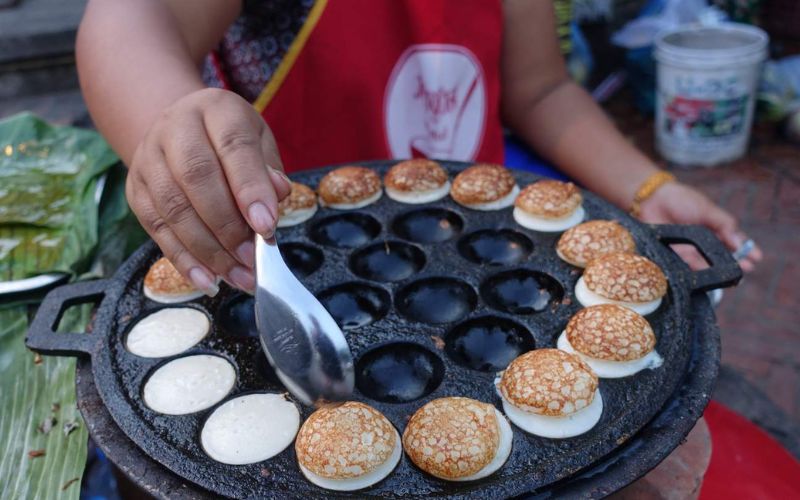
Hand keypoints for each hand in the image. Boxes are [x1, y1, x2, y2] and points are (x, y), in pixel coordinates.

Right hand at [126, 88, 291, 293]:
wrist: (180, 128)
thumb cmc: (230, 141)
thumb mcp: (258, 142)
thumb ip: (268, 170)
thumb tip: (277, 195)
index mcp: (215, 109)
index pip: (233, 146)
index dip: (250, 188)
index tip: (267, 227)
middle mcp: (174, 127)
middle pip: (197, 177)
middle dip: (228, 226)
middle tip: (253, 258)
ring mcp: (148, 158)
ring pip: (173, 207)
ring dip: (208, 250)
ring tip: (239, 276)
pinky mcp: (134, 189)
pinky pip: (156, 228)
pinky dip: (183, 259)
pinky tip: (207, 280)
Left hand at [638, 182, 761, 271]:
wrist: (653, 200)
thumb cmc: (682, 200)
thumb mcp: (708, 210)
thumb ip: (724, 224)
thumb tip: (740, 241)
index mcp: (715, 228)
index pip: (734, 242)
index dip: (746, 250)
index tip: (757, 257)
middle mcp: (704, 242)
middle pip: (723, 256)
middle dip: (736, 263)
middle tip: (746, 269)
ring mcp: (690, 250)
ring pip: (708, 264)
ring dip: (720, 271)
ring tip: (733, 276)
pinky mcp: (675, 255)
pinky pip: (689, 266)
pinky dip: (700, 270)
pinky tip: (710, 275)